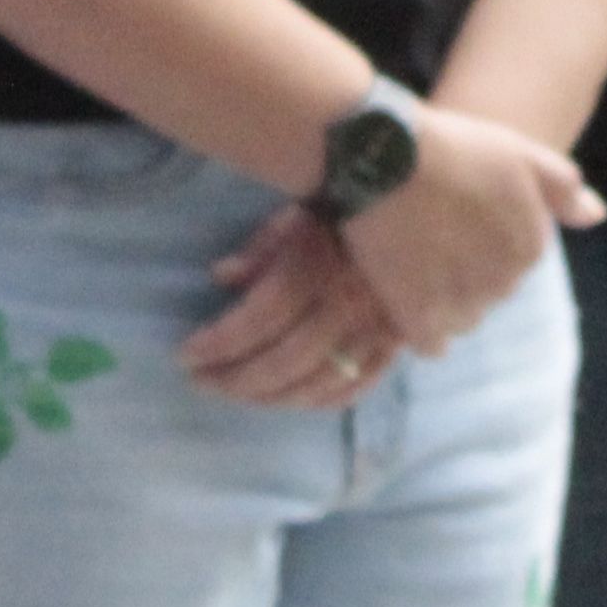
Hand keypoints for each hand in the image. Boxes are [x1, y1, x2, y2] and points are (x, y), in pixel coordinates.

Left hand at [180, 204, 401, 409]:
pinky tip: (290, 399)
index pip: (259, 317)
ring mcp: (375, 330)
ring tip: (237, 393)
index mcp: (318, 266)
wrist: (422, 208)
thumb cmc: (348, 205)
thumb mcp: (299, 211)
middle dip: (235, 379)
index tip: (185, 354)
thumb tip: (220, 277)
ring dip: (270, 398)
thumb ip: (261, 247)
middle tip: (202, 382)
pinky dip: (320, 401)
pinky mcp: (396, 344)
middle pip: (283, 360)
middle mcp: (346, 305)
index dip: (219, 342)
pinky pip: (356, 388)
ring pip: (316, 384)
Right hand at [331, 104, 604, 353]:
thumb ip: (564, 188)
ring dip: (443, 299)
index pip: (516, 264)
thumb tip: (598, 217)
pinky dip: (419, 325)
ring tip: (414, 255)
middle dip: (466, 271)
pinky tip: (403, 289)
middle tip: (431, 230)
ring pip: (462, 319)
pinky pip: (432, 342)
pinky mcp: (419, 319)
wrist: (380, 153)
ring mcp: (462, 303)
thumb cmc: (452, 146)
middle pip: (489, 293)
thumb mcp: (518, 152)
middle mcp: (504, 283)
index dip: (484, 239)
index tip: (457, 213)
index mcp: (531, 248)